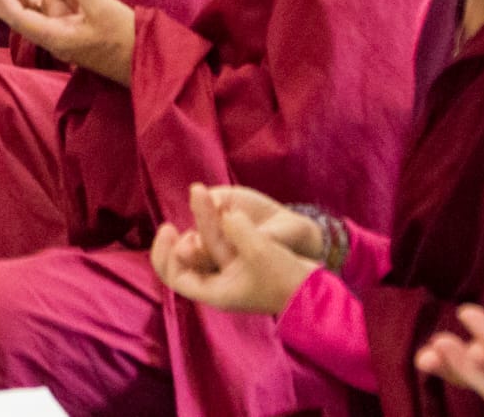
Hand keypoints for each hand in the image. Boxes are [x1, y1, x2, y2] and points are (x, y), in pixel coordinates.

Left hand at [151, 183, 321, 315]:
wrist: (319, 288)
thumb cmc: (288, 277)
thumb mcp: (261, 251)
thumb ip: (238, 230)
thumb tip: (225, 213)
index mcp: (217, 291)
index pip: (177, 278)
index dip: (164, 255)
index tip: (170, 228)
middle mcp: (220, 282)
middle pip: (189, 257)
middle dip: (186, 228)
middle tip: (181, 209)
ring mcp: (233, 270)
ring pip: (207, 243)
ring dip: (204, 218)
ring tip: (203, 191)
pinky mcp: (246, 258)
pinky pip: (224, 238)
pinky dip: (219, 222)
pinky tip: (223, 204)